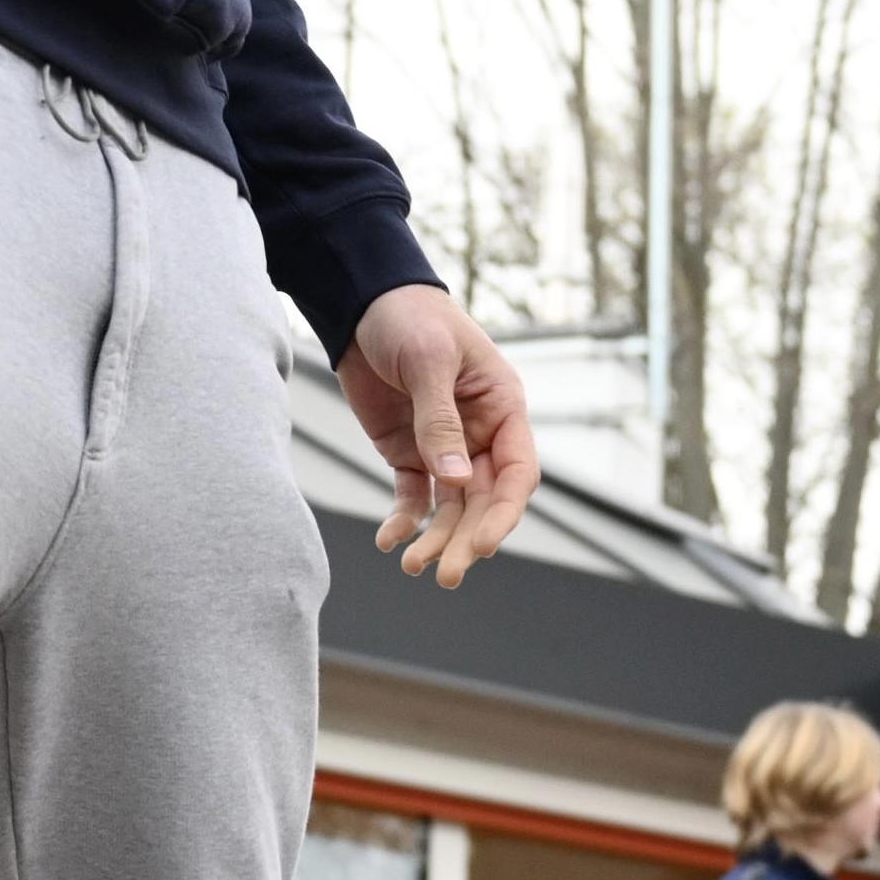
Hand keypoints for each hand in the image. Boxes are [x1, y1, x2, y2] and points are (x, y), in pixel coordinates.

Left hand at [343, 286, 538, 586]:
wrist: (363, 302)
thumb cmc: (411, 318)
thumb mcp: (428, 361)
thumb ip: (440, 422)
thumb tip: (456, 483)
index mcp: (503, 408)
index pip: (516, 473)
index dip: (504, 514)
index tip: (483, 547)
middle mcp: (480, 434)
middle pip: (483, 501)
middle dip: (467, 540)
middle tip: (447, 577)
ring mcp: (444, 446)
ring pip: (450, 507)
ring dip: (435, 538)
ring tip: (413, 566)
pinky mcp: (409, 451)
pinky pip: (413, 496)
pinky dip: (404, 520)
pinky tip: (389, 540)